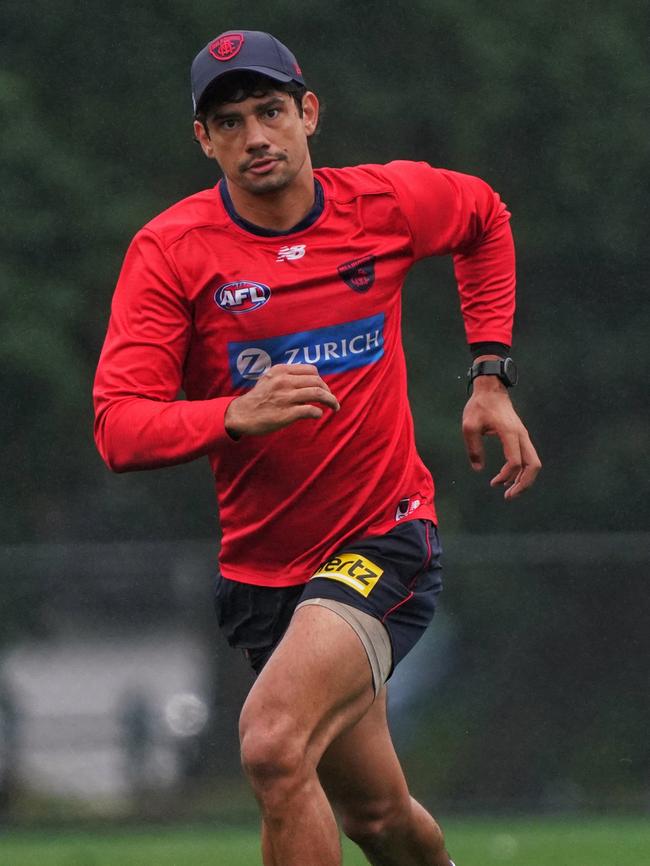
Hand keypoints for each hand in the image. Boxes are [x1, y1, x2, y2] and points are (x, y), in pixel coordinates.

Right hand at [225, 364, 339, 438]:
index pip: (311, 370)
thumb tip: (307, 379)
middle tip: (332, 400)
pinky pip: (311, 410)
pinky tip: (318, 415)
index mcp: (281, 371)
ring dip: (331, 401)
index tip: (324, 389)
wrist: (242, 414)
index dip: (321, 380)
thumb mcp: (269, 378)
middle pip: (317, 382)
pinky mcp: (287, 413)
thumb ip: (286, 376)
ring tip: (335, 407)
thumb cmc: (257, 398)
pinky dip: (318, 412)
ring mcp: (286, 397)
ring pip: (318, 394)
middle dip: (329, 391)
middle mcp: (285, 381)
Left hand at [462, 374, 540, 499]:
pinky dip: (522, 471)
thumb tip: (478, 469)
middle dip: (524, 484)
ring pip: (534, 463)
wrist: (491, 389)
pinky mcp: (521, 437)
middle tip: (508, 496)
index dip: (506, 475)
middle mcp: (521, 436)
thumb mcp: (469, 426)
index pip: (515, 461)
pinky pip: (528, 457)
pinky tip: (509, 478)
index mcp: (509, 433)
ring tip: (509, 491)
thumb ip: (474, 448)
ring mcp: (524, 436)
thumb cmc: (479, 406)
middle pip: (533, 465)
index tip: (493, 482)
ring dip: (524, 479)